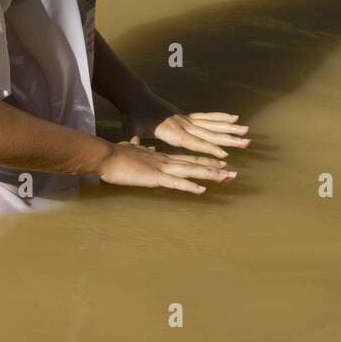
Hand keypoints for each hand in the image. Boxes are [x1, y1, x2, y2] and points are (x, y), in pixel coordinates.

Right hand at [99, 140, 236, 194]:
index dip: (205, 162)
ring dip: (211, 175)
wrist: (107, 155)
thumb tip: (148, 150)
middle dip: (216, 169)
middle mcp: (166, 161)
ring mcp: (162, 169)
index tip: (220, 164)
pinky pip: (176, 183)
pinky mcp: (155, 177)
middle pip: (196, 165)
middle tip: (234, 173)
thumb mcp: (133, 151)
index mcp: (162, 158)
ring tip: (227, 178)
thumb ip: (143, 151)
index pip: (188, 160)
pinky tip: (202, 190)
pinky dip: (190, 186)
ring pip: (192, 172)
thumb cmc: (116, 156)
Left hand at [121, 97, 249, 157]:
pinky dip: (221, 117)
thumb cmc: (133, 116)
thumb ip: (134, 142)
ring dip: (230, 128)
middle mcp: (183, 124)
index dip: (210, 148)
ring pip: (213, 125)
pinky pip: (207, 117)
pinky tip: (234, 118)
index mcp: (172, 132)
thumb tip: (130, 150)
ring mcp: (186, 119)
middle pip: (210, 133)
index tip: (225, 155)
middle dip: (229, 139)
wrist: (136, 97)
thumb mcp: (131, 131)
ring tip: (247, 130)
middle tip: (247, 142)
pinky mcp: (187, 115)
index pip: (194, 142)